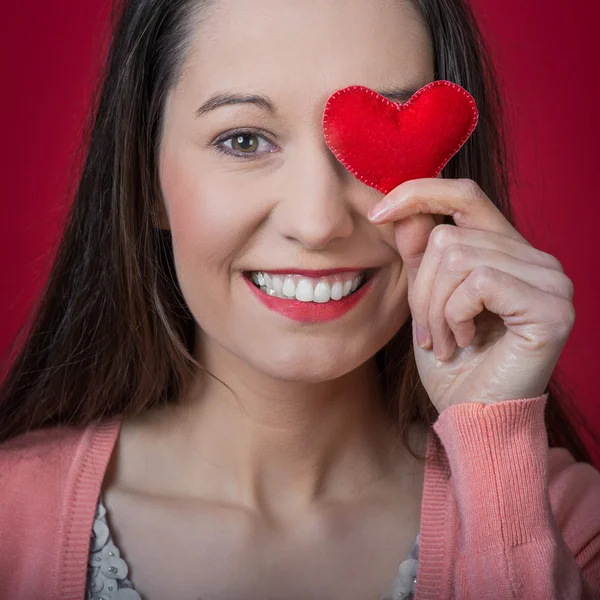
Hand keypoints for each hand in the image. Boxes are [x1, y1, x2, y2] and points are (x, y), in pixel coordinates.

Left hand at [368, 178, 574, 414]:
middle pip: (450, 236)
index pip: (465, 195)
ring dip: (435, 308)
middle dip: (422, 289)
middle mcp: (537, 259)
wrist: (474, 417)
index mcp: (508, 252)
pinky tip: (464, 342)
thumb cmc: (453, 364)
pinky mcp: (551, 306)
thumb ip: (419, 257)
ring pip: (458, 257)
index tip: (377, 214)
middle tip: (429, 332)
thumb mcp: (425, 302)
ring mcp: (550, 280)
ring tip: (445, 341)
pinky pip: (478, 283)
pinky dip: (455, 315)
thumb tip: (403, 212)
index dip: (418, 193)